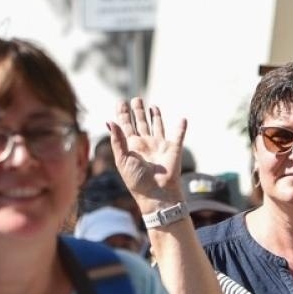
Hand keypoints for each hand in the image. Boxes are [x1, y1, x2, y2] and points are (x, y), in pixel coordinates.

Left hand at [106, 97, 187, 214]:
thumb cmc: (137, 180)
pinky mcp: (174, 150)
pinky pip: (178, 136)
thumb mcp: (122, 160)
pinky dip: (181, 128)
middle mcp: (145, 144)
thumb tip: (109, 121)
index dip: (123, 114)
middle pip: (140, 123)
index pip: (125, 126)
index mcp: (131, 146)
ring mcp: (160, 147)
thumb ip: (117, 140)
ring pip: (157, 126)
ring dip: (155, 116)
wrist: (156, 194)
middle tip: (136, 99)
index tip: (120, 102)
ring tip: (152, 105)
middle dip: (138, 112)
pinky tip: (183, 120)